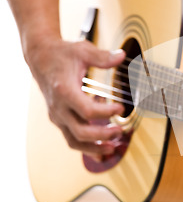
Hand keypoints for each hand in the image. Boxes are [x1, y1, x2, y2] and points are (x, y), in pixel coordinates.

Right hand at [27, 38, 124, 157]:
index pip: (87, 111)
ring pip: (74, 141)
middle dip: (102, 135)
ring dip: (94, 148)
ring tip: (113, 147)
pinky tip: (102, 151)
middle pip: (81, 131)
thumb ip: (102, 57)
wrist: (40, 58)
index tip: (121, 108)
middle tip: (120, 131)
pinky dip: (87, 148)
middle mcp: (58, 107)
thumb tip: (121, 55)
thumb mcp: (83, 50)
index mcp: (64, 90)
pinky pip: (72, 139)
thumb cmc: (62, 54)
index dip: (106, 113)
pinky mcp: (59, 120)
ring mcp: (57, 116)